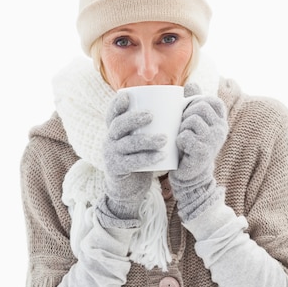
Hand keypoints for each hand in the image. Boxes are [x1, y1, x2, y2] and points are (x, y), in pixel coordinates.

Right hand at [96, 91, 166, 226]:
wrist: (128, 190)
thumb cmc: (140, 160)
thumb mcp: (139, 142)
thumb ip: (150, 127)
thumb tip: (178, 104)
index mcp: (114, 131)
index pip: (111, 114)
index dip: (117, 104)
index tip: (128, 96)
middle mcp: (109, 141)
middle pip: (117, 125)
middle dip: (133, 118)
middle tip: (152, 116)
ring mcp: (111, 156)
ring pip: (127, 144)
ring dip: (146, 140)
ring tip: (164, 138)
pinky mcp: (117, 170)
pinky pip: (132, 162)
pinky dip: (148, 158)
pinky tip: (162, 156)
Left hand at [169, 83, 227, 221]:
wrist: (190, 175)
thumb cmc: (190, 145)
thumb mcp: (194, 122)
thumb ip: (194, 103)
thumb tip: (192, 84)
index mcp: (220, 120)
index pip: (211, 100)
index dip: (196, 103)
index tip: (188, 114)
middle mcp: (221, 129)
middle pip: (199, 107)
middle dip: (185, 115)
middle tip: (182, 129)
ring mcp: (214, 140)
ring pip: (191, 120)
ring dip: (181, 128)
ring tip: (182, 138)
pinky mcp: (204, 152)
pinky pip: (185, 136)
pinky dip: (178, 140)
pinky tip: (181, 148)